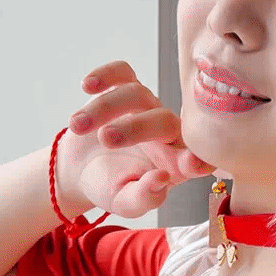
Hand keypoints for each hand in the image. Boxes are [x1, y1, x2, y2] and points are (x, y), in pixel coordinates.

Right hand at [55, 61, 216, 219]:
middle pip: (163, 120)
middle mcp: (168, 132)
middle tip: (105, 139)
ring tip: (77, 126)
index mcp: (176, 163)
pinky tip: (87, 86)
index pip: (198, 159)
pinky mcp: (125, 89)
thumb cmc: (110, 187)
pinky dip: (106, 74)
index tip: (190, 163)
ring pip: (137, 94)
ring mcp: (147, 108)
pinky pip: (123, 73)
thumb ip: (145, 198)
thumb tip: (162, 180)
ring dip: (104, 108)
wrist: (80, 169)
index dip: (198, 160)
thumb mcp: (125, 203)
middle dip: (135, 128)